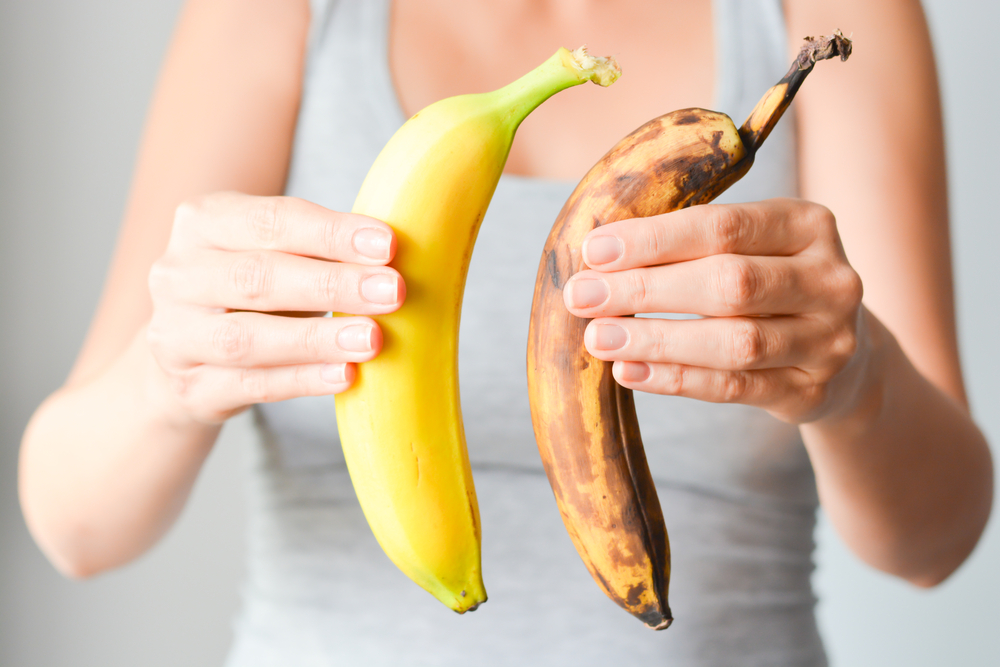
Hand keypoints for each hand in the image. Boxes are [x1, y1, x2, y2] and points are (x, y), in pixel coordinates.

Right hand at [147, 192, 404, 423]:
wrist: (187, 353)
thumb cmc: (252, 289)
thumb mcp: (275, 253)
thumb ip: (320, 248)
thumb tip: (394, 255)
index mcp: (203, 222)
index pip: (270, 221)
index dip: (331, 233)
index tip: (387, 244)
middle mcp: (178, 274)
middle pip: (257, 277)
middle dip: (332, 284)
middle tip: (393, 291)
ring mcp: (176, 335)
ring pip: (246, 338)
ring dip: (316, 339)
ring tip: (372, 339)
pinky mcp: (189, 388)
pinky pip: (250, 385)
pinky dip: (301, 380)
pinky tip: (344, 375)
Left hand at [563, 198, 866, 423]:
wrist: (843, 354)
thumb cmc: (769, 284)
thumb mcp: (751, 246)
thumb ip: (690, 242)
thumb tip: (598, 253)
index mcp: (809, 225)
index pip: (723, 227)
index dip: (654, 239)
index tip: (594, 251)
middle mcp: (829, 281)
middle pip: (729, 284)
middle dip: (645, 290)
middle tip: (582, 297)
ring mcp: (828, 341)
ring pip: (734, 343)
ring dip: (656, 340)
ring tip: (598, 338)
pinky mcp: (811, 392)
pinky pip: (734, 389)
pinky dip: (676, 380)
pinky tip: (629, 371)